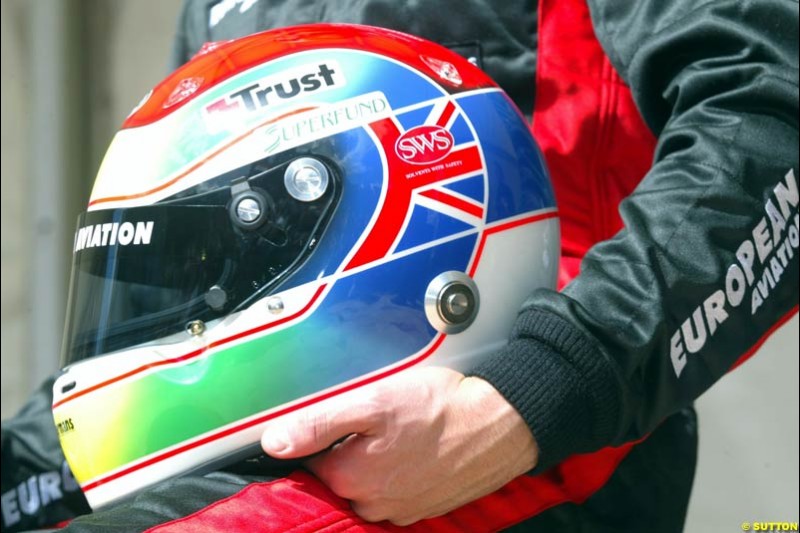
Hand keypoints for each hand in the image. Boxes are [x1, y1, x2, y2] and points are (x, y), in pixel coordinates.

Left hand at [261, 366, 537, 524]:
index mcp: (350, 476)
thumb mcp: (372, 401)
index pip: (310, 460)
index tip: (339, 416)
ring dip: (375, 462)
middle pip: (338, 476)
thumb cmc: (441, 408)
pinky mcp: (425, 507)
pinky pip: (397, 492)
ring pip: (369, 485)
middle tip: (374, 419)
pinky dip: (400, 472)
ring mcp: (401, 509)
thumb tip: (274, 442)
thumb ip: (319, 422)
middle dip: (347, 450)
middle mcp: (372, 502)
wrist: (501, 424)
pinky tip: (416, 449)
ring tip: (399, 432)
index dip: (320, 434)